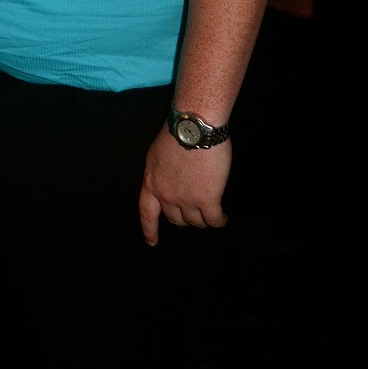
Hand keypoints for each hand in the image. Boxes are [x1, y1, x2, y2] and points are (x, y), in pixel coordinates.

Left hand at [138, 124, 230, 246]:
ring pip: (195, 222)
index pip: (147, 212)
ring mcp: (186, 200)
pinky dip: (219, 221)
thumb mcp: (157, 154)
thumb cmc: (177, 132)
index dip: (150, 229)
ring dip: (202, 219)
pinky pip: (214, 220)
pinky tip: (223, 218)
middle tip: (193, 211)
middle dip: (184, 217)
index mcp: (151, 182)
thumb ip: (161, 173)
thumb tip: (171, 180)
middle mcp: (166, 195)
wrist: (194, 127)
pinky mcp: (207, 200)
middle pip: (175, 219)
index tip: (151, 241)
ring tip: (209, 213)